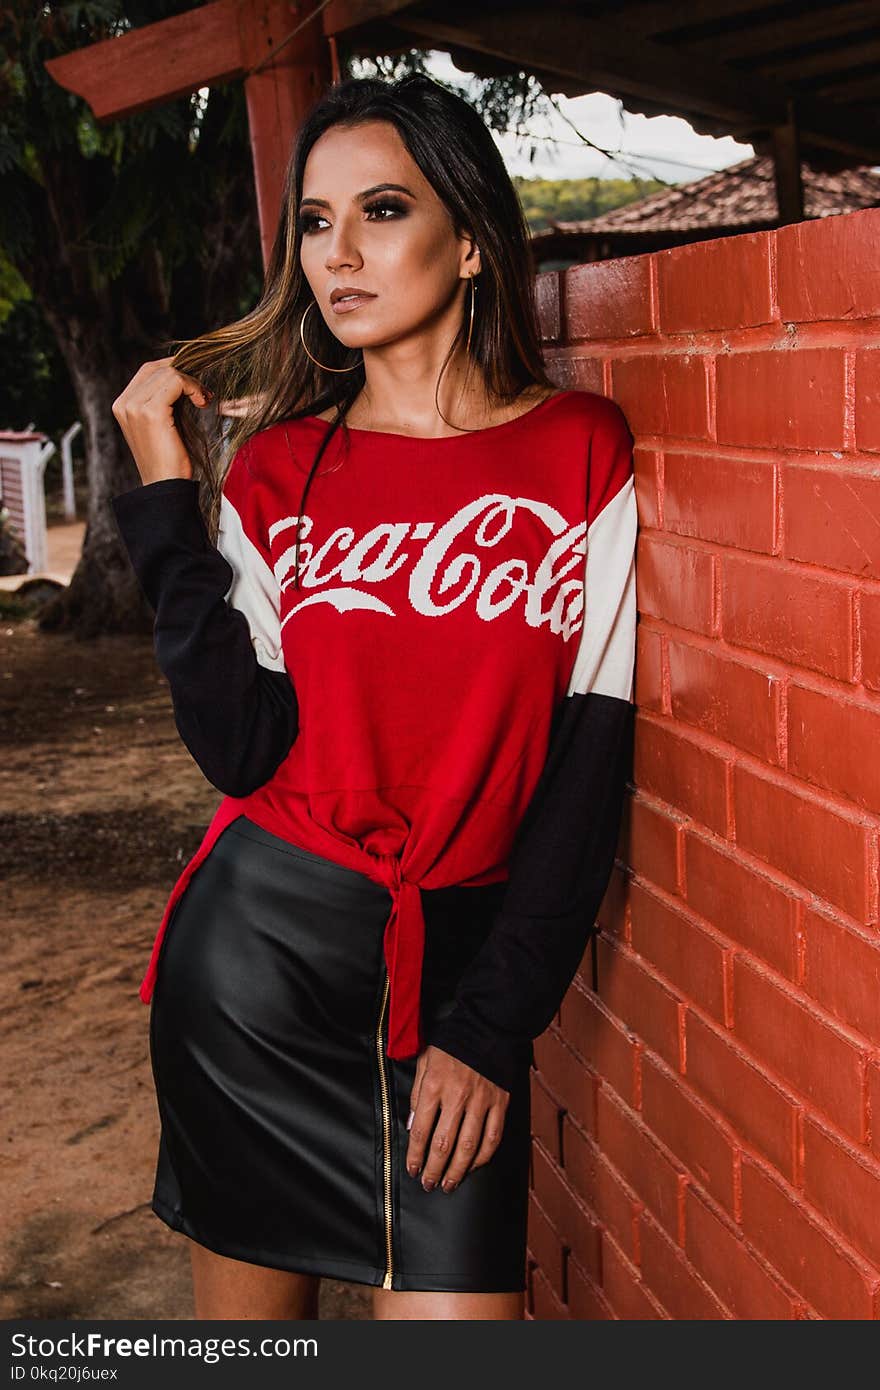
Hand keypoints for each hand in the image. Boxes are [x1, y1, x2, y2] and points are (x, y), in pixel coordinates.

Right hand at [111, 356, 211, 484]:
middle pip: (158, 368)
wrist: (166, 485)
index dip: (174, 370)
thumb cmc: (168, 458)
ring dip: (192, 383)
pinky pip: (176, 381)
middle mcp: (123, 403)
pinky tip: (202, 403)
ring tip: (203, 400)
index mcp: (122, 404)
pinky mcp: (151, 412)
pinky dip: (194, 388)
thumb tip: (182, 373)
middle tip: (203, 394)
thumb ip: (164, 398)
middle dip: (185, 376)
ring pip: (168, 373)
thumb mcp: (162, 422)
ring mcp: (134, 407)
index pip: (148, 370)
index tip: (194, 386)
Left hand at [405, 1044, 508, 1192]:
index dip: (415, 1155)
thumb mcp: (424, 1062)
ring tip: (449, 1184)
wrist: (486, 1027)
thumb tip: (412, 1125)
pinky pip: (492, 1138)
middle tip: (429, 1184)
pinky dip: (482, 1157)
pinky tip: (473, 1166)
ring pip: (468, 1147)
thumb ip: (417, 1094)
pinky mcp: (500, 1103)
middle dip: (434, 1170)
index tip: (413, 1169)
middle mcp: (457, 1096)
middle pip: (443, 1144)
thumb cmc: (451, 1045)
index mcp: (434, 1086)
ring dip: (457, 1171)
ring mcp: (481, 1101)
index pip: (421, 1130)